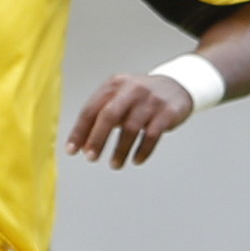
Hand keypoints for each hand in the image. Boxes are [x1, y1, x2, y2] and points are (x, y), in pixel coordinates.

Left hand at [67, 73, 195, 168]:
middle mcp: (131, 89)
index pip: (91, 109)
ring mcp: (151, 100)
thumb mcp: (119, 98)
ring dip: (120, 150)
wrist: (177, 86)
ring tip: (114, 165)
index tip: (72, 151)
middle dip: (97, 139)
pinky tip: (136, 160)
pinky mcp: (167, 112)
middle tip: (91, 158)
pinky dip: (142, 151)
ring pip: (131, 128)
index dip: (80, 131)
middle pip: (109, 115)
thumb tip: (82, 144)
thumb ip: (101, 116)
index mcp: (114, 85)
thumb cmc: (140, 97)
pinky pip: (152, 136)